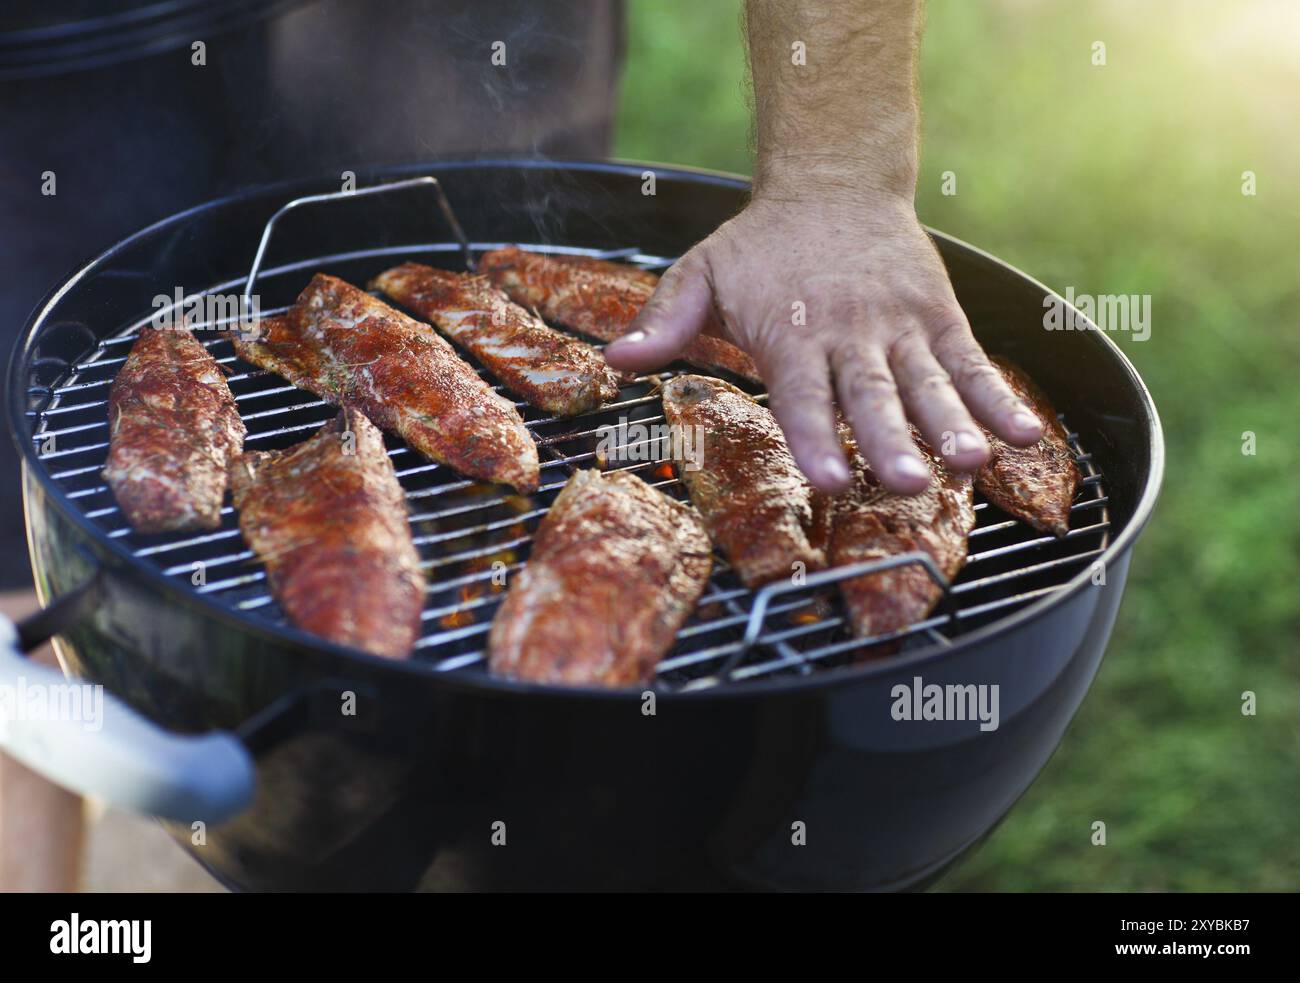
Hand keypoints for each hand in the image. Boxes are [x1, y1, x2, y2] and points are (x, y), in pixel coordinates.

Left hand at [604, 191, 1044, 493]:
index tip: (830, 480)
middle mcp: (850, 333)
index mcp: (790, 332)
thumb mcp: (701, 273)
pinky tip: (1023, 436)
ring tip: (974, 462)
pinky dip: (998, 398)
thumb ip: (665, 321)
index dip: (815, 437)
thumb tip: (616, 362)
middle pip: (871, 395)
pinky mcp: (938, 318)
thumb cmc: (761, 245)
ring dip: (952, 424)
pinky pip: (971, 362)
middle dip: (890, 442)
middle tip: (910, 483)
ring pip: (929, 382)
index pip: (802, 394)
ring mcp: (900, 326)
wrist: (834, 181)